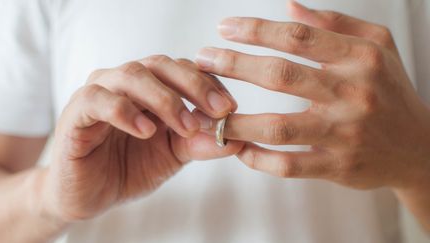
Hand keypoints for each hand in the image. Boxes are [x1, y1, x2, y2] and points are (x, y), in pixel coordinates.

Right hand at [43, 56, 242, 221]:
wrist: (90, 195)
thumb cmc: (130, 168)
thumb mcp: (174, 156)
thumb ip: (200, 143)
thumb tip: (238, 137)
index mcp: (149, 87)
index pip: (183, 69)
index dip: (209, 84)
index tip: (231, 108)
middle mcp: (125, 82)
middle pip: (160, 64)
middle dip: (194, 85)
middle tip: (218, 110)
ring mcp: (99, 93)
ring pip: (132, 75)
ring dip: (165, 99)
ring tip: (186, 126)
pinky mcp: (76, 113)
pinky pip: (98, 100)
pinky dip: (125, 111)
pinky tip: (146, 131)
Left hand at [194, 1, 429, 189]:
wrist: (418, 147)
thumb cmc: (390, 91)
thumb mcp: (377, 46)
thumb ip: (334, 24)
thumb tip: (289, 8)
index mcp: (360, 59)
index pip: (297, 37)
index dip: (255, 30)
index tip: (224, 28)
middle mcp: (352, 95)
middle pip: (280, 75)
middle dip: (233, 64)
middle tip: (202, 60)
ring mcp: (344, 135)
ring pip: (278, 127)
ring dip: (236, 121)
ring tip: (208, 114)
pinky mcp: (337, 167)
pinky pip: (289, 166)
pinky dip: (258, 159)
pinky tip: (239, 148)